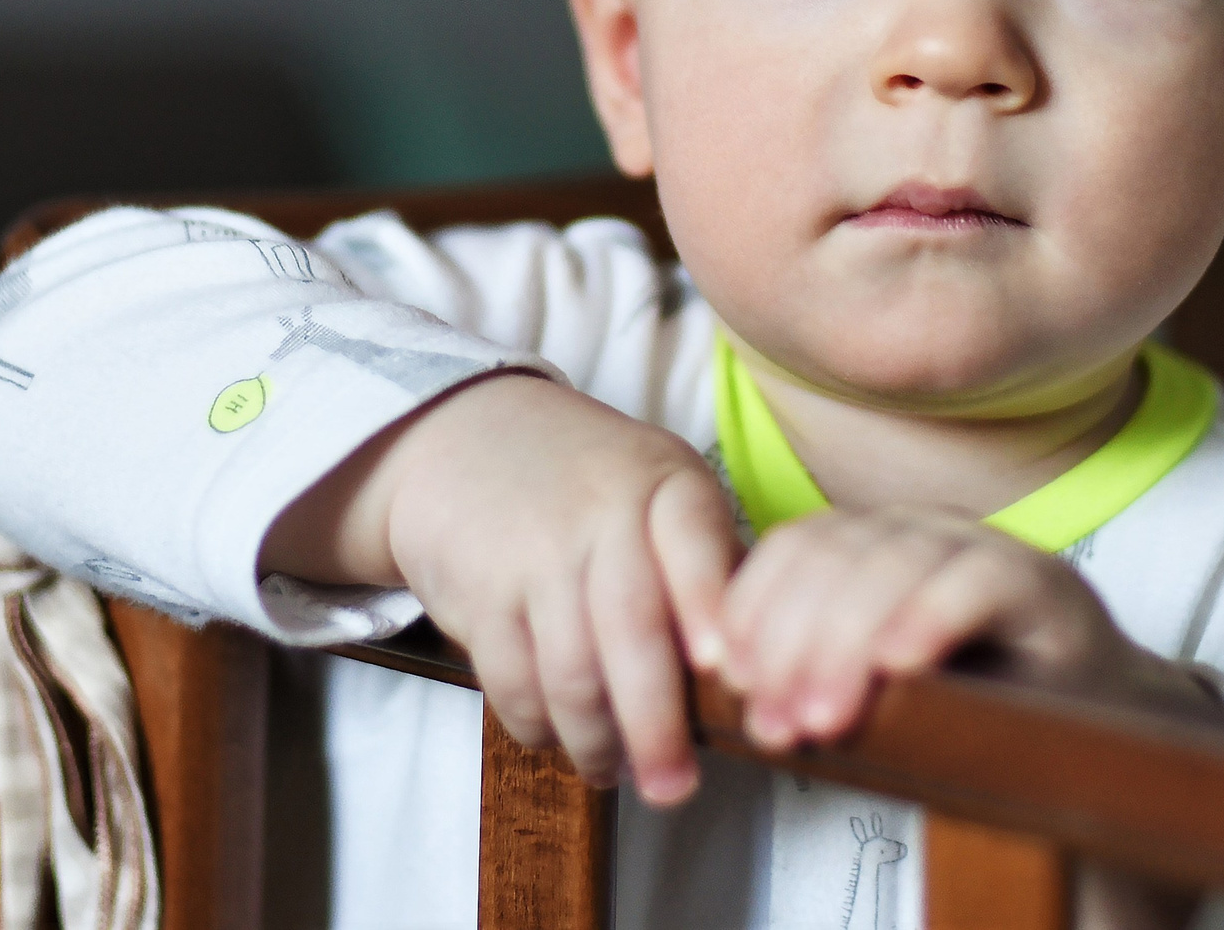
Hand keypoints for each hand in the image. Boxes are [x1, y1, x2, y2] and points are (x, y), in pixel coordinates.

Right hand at [264, 372, 740, 803]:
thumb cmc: (588, 481)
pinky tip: (559, 736)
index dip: (708, 605)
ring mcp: (534, 555)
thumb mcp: (658, 485)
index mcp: (662, 484)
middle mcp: (599, 515)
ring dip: (596, 739)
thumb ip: (705, 557)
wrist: (464, 438)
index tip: (724, 669)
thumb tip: (759, 659)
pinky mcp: (480, 595)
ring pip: (569, 669)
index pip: (693, 540)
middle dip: (656, 721)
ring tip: (617, 771)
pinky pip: (511, 680)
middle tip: (675, 785)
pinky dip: (538, 724)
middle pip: (631, 629)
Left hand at [715, 505, 1213, 749]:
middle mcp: (924, 529)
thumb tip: (735, 685)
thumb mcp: (879, 685)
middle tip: (778, 722)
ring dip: (847, 644)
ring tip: (824, 717)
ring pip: (896, 567)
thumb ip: (818, 667)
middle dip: (792, 642)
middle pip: (837, 558)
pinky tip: (902, 665)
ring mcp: (983, 547)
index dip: (755, 608)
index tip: (732, 682)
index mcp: (876, 541)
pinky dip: (933, 617)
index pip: (797, 546)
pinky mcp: (1042, 581)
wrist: (1094, 722)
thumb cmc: (972, 704)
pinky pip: (977, 583)